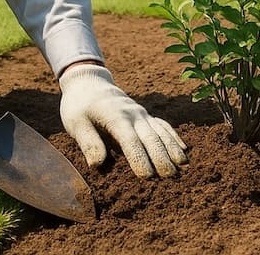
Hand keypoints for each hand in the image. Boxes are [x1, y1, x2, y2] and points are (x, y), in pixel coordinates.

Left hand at [58, 63, 187, 177]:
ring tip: (183, 166)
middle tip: (170, 177)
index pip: (129, 140)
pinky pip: (163, 125)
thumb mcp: (75, 123)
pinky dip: (174, 137)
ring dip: (172, 148)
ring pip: (161, 131)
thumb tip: (98, 164)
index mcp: (114, 116)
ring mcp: (141, 113)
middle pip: (150, 137)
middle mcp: (132, 114)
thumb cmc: (79, 106)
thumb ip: (88, 142)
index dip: (139, 158)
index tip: (146, 176)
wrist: (89, 82)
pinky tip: (184, 149)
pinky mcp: (145, 115)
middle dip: (161, 157)